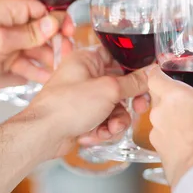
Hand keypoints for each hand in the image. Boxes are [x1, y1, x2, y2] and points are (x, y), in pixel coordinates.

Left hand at [0, 0, 74, 95]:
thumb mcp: (0, 39)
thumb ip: (30, 33)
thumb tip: (55, 22)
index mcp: (9, 9)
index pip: (42, 10)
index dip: (58, 21)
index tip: (70, 33)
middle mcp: (12, 24)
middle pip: (44, 31)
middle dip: (57, 43)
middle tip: (67, 55)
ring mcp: (10, 43)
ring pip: (38, 49)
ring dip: (50, 59)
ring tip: (60, 70)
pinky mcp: (7, 61)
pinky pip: (28, 65)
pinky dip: (37, 71)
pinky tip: (48, 79)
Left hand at [24, 46, 149, 159]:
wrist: (43, 135)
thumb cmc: (67, 106)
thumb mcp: (108, 90)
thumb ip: (133, 82)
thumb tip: (150, 74)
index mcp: (87, 60)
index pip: (117, 57)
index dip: (134, 68)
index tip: (147, 79)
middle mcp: (84, 76)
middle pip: (119, 86)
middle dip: (129, 102)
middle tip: (138, 108)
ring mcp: (83, 98)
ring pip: (114, 107)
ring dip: (116, 121)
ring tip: (110, 129)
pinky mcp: (82, 116)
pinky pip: (104, 121)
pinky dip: (103, 129)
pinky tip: (96, 135)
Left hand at [146, 67, 192, 187]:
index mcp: (175, 95)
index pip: (154, 75)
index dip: (159, 72)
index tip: (167, 72)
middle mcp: (160, 110)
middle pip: (157, 94)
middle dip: (170, 95)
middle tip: (190, 98)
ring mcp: (156, 130)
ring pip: (159, 115)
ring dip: (171, 115)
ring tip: (192, 121)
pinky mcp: (157, 147)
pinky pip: (162, 133)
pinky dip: (171, 133)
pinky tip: (188, 139)